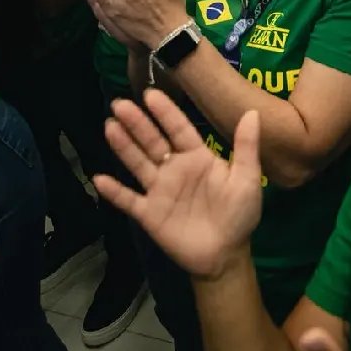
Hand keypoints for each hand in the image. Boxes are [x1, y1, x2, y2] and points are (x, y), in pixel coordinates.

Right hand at [94, 89, 263, 278]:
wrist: (226, 255)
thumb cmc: (239, 214)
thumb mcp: (246, 178)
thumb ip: (246, 147)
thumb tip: (252, 111)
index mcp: (198, 157)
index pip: (179, 129)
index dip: (165, 112)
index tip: (150, 94)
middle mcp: (175, 168)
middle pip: (153, 141)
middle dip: (137, 123)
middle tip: (118, 104)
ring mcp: (160, 191)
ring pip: (138, 164)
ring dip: (123, 146)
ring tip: (109, 126)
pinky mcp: (150, 215)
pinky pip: (129, 201)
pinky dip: (114, 191)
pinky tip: (99, 178)